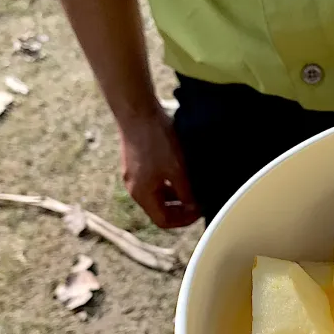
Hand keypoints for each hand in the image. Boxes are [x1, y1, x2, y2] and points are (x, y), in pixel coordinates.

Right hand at [119, 107, 199, 228]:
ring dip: (176, 195)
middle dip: (181, 209)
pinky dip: (168, 183)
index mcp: (142, 194)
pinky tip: (182, 173)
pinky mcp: (136, 164)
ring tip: (194, 187)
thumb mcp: (177, 170)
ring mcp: (134, 176)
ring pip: (158, 195)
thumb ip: (186, 192)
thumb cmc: (156, 141)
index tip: (199, 211)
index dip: (183, 220)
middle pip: (159, 209)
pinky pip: (154, 181)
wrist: (137, 112)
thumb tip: (194, 207)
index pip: (163, 221)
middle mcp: (134, 189)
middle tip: (199, 201)